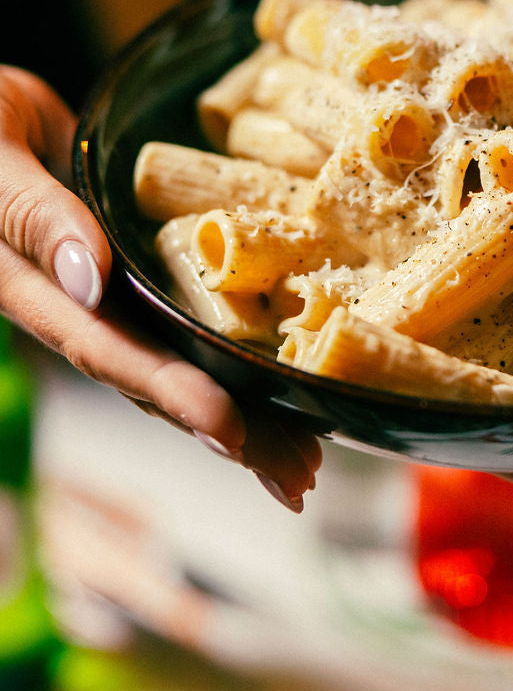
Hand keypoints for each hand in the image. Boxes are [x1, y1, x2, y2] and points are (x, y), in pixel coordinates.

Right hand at [0, 68, 319, 508]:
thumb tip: (89, 280)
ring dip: (241, 410)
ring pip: (177, 359)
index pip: (108, 351)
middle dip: (227, 432)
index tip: (229, 430)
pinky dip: (232, 351)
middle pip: (154, 379)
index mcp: (30, 289)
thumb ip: (33, 214)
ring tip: (304, 458)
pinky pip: (185, 315)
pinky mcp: (132, 263)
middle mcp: (74, 303)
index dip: (170, 393)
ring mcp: (106, 287)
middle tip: (295, 477)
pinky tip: (282, 379)